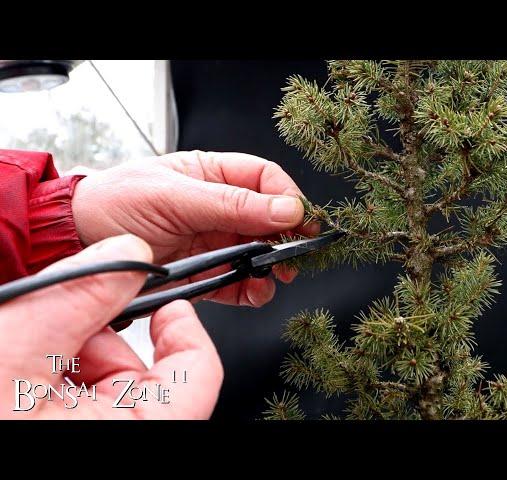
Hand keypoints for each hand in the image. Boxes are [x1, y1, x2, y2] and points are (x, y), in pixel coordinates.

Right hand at [0, 235, 221, 418]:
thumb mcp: (15, 349)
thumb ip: (79, 295)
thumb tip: (128, 253)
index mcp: (130, 433)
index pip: (198, 377)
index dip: (186, 331)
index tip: (164, 303)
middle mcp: (122, 440)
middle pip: (147, 380)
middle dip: (105, 341)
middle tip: (58, 327)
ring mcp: (93, 436)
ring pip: (111, 389)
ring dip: (74, 358)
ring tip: (25, 357)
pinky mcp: (68, 431)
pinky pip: (84, 403)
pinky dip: (59, 379)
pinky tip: (21, 374)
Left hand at [71, 151, 317, 307]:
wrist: (75, 242)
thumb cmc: (114, 203)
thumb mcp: (174, 196)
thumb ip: (231, 204)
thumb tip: (286, 208)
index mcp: (212, 175)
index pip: (264, 179)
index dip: (288, 196)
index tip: (301, 219)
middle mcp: (218, 208)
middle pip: (269, 219)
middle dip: (286, 237)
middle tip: (294, 254)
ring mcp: (212, 242)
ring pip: (259, 252)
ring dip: (271, 266)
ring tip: (273, 276)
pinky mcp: (204, 272)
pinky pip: (238, 281)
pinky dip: (251, 289)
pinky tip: (253, 290)